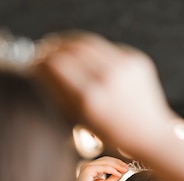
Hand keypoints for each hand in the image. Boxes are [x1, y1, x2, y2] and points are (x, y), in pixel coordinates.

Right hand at [34, 32, 175, 156]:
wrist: (150, 135)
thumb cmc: (112, 134)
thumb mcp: (80, 120)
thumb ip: (59, 93)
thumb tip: (40, 70)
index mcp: (91, 98)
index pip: (57, 65)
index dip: (41, 61)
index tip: (33, 62)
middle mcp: (107, 78)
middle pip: (70, 49)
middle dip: (52, 47)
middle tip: (42, 51)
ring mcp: (124, 66)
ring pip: (88, 42)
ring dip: (68, 42)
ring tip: (58, 47)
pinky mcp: (136, 60)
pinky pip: (106, 48)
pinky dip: (91, 49)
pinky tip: (83, 55)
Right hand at [75, 156, 128, 180]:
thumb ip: (114, 177)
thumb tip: (123, 170)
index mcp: (91, 169)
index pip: (105, 162)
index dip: (117, 163)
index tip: (126, 167)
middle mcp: (88, 166)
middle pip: (106, 160)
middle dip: (118, 163)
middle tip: (127, 167)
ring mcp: (87, 166)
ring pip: (105, 162)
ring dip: (117, 165)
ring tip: (125, 170)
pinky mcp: (88, 169)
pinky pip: (103, 167)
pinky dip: (112, 170)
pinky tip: (119, 174)